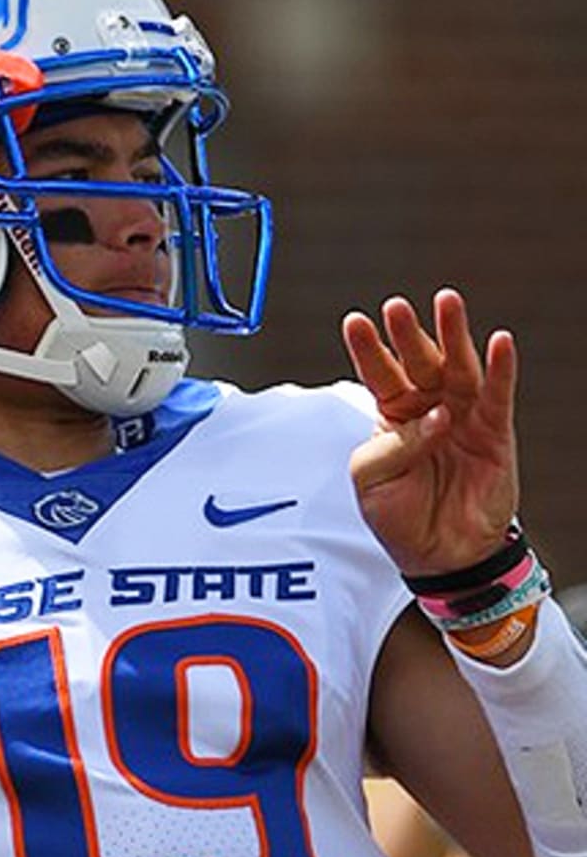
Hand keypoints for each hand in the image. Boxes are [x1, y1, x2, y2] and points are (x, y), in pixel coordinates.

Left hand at [341, 288, 517, 576]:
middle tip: (396, 307)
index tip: (354, 321)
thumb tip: (433, 419)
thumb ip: (393, 446)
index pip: (377, 374)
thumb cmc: (400, 516)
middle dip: (407, 334)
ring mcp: (462, 416)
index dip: (367, 349)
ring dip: (454, 334)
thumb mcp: (372, 482)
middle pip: (417, 362)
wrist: (441, 554)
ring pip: (458, 366)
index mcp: (390, 416)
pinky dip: (501, 368)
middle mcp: (427, 407)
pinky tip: (500, 342)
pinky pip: (498, 395)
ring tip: (447, 302)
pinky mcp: (495, 431)